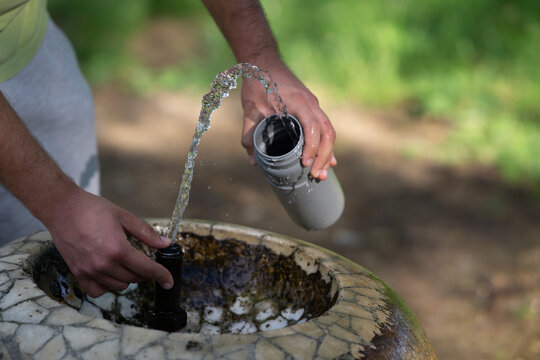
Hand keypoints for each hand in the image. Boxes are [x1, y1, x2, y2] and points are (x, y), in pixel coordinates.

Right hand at [44, 189, 172, 297]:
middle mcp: (104, 264)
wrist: (62, 209)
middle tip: (145, 261)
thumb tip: (165, 244)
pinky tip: (111, 273)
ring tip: (127, 263)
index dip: (161, 276)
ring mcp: (90, 271)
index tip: (169, 281)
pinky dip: (108, 286)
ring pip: (119, 286)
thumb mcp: (124, 216)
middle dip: (145, 272)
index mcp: (118, 249)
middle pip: (134, 278)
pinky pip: (98, 291)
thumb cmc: (93, 209)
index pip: (146, 269)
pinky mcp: (78, 273)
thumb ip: (146, 233)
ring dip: (128, 278)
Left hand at [240, 60, 336, 179]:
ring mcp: (313, 105)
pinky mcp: (311, 107)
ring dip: (327, 153)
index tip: (305, 163)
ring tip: (322, 174)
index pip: (313, 128)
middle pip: (328, 132)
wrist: (262, 60)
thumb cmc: (257, 82)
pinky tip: (327, 159)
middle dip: (324, 156)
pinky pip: (324, 127)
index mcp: (298, 102)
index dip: (312, 148)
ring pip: (329, 131)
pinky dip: (325, 144)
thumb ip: (250, 134)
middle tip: (317, 176)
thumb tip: (253, 161)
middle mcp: (310, 104)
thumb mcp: (250, 108)